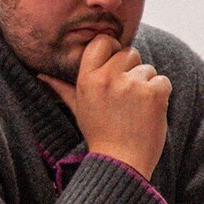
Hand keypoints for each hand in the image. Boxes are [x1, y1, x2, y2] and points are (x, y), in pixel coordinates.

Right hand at [39, 34, 170, 178]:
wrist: (122, 162)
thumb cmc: (99, 134)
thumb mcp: (78, 108)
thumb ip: (62, 88)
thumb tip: (41, 76)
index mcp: (87, 78)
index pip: (102, 41)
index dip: (112, 48)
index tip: (115, 64)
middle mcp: (108, 78)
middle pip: (129, 52)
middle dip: (131, 69)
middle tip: (125, 95)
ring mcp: (132, 85)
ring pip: (147, 68)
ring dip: (146, 85)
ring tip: (135, 108)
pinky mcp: (154, 93)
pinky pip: (162, 81)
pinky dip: (160, 95)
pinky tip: (149, 112)